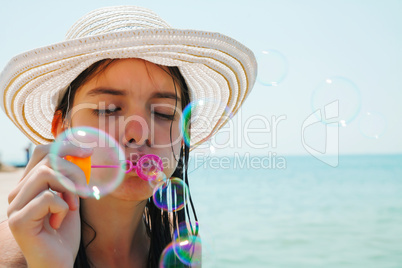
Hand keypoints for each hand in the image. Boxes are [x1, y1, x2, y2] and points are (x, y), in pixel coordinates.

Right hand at [7, 143, 91, 267]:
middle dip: (74, 172)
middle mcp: (17, 194)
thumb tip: (81, 154)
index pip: (41, 152)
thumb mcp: (70, 199)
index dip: (64, 147)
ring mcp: (14, 207)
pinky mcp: (18, 221)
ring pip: (46, 174)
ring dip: (69, 189)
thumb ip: (70, 180)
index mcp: (28, 186)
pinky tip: (59, 222)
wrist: (58, 264)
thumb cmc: (64, 234)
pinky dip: (62, 207)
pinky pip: (48, 198)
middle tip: (83, 191)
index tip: (87, 152)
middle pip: (47, 160)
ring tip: (72, 207)